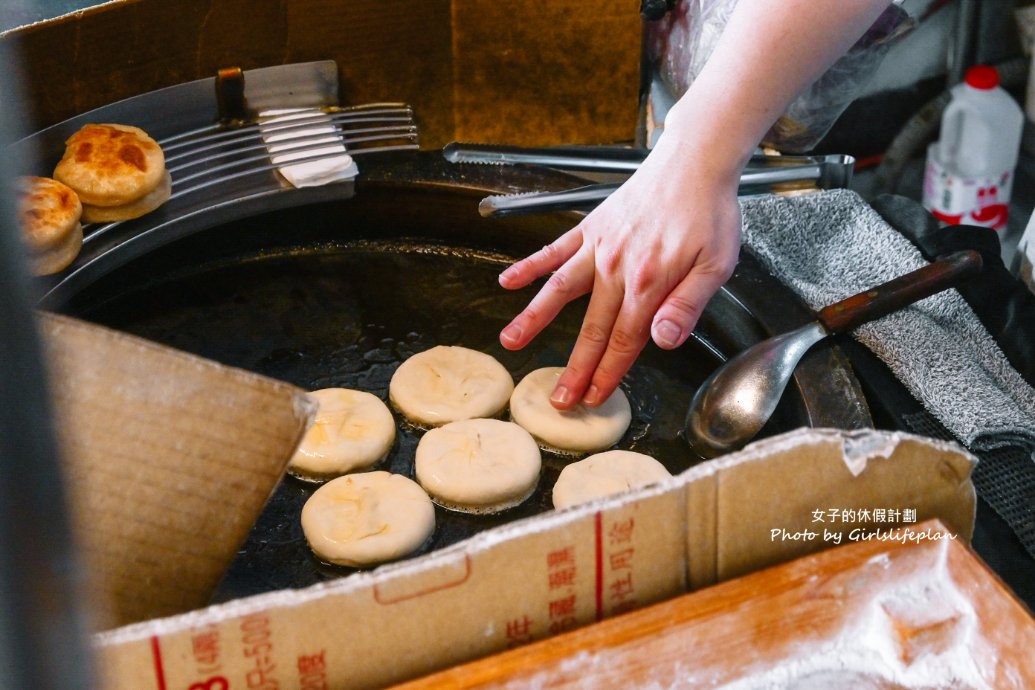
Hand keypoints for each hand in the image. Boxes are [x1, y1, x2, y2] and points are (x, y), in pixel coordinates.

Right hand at [497, 135, 741, 409]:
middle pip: (591, 329)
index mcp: (649, 282)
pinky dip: (529, 266)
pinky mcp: (589, 228)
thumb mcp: (717, 264)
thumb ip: (688, 305)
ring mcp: (598, 247)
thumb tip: (663, 341)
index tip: (593, 397)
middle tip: (558, 398)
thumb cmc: (709, 213)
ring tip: (511, 341)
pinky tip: (508, 282)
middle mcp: (616, 268)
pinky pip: (553, 250)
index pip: (624, 341)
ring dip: (534, 319)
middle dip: (574, 367)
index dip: (607, 373)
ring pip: (559, 290)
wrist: (693, 163)